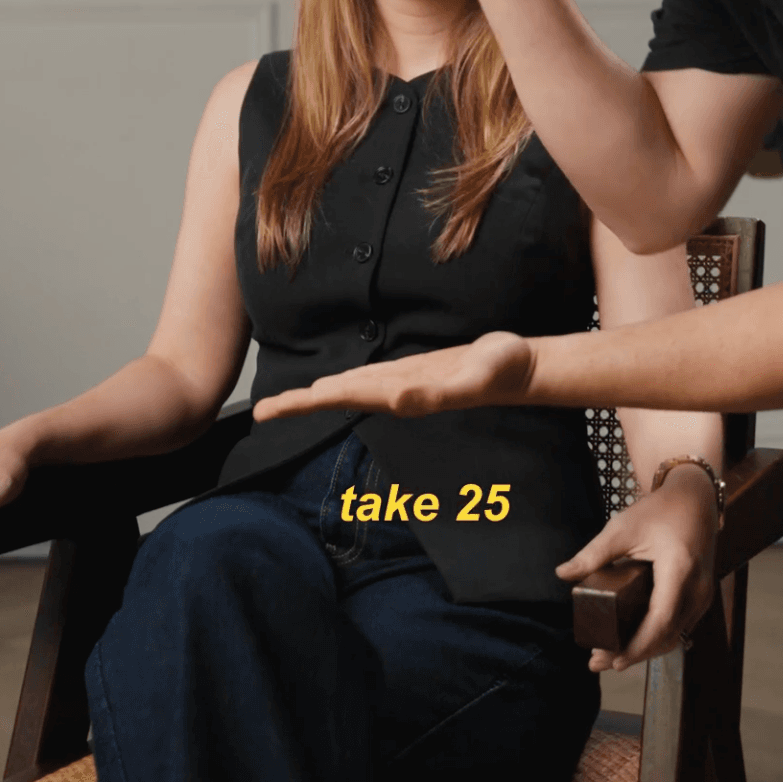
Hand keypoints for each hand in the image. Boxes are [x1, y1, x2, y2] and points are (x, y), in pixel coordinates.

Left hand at [252, 330, 536, 422]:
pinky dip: (348, 383)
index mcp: (399, 393)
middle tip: (260, 412)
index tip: (270, 412)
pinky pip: (371, 379)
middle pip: (339, 397)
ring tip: (289, 400)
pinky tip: (339, 386)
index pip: (342, 398)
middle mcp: (396, 391)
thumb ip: (436, 393)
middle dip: (300, 404)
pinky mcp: (414, 372)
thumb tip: (395, 400)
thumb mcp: (470, 378)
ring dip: (319, 395)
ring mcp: (405, 382)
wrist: (522, 369)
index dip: (305, 402)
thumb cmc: (501, 370)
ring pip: (352, 389)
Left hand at [556, 464, 718, 671]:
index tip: (613, 660)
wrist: (695, 500)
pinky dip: (656, 638)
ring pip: (675, 636)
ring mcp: (703, 595)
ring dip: (645, 649)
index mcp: (679, 570)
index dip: (637, 646)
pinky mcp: (701, 597)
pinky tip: (633, 641)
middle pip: (667, 636)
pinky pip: (680, 626)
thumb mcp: (623, 527)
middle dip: (634, 654)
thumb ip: (594, 553)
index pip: (660, 621)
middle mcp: (697, 589)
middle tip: (599, 662)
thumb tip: (562, 573)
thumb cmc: (659, 511)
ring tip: (610, 655)